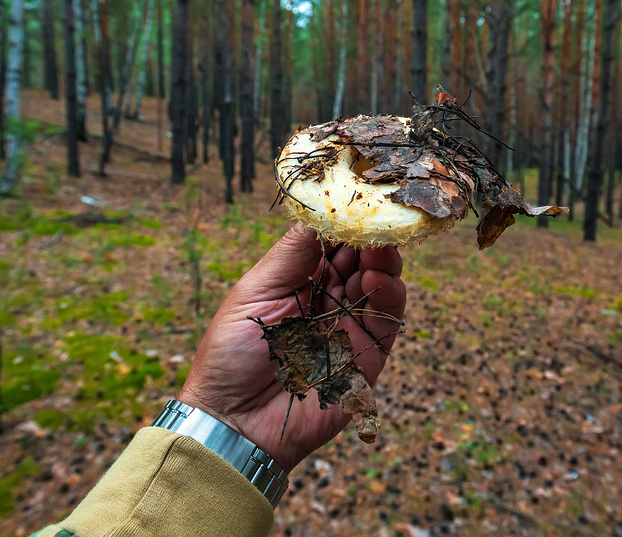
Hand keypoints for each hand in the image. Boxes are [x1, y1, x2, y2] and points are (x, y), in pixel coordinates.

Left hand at [177, 223, 405, 471]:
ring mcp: (350, 329)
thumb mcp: (254, 292)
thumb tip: (319, 209)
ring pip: (381, 287)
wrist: (233, 421)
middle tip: (377, 219)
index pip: (333, 245)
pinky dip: (389, 297)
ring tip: (379, 250)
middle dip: (371, 239)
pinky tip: (376, 281)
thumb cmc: (231, 354)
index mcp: (300, 283)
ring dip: (384, 264)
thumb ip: (291, 254)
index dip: (346, 224)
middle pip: (362, 261)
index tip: (358, 200)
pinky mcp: (367, 359)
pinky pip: (388, 323)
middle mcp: (329, 302)